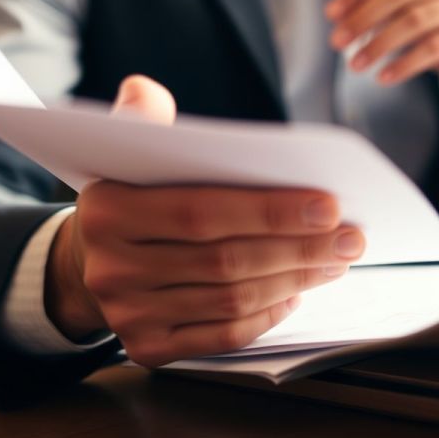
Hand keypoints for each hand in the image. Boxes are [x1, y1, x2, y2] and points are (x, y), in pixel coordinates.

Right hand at [45, 75, 364, 366]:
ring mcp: (128, 314)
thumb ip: (142, 120)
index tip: (330, 205)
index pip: (201, 212)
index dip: (270, 211)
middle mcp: (112, 268)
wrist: (86, 263)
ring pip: (229, 299)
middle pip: (224, 261)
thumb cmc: (130, 197)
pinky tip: (295, 293)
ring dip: (293, 280)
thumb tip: (146, 90)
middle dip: (299, 248)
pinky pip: (221, 336)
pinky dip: (265, 316)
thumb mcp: (125, 153)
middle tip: (352, 237)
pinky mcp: (147, 347)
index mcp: (107, 211)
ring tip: (335, 260)